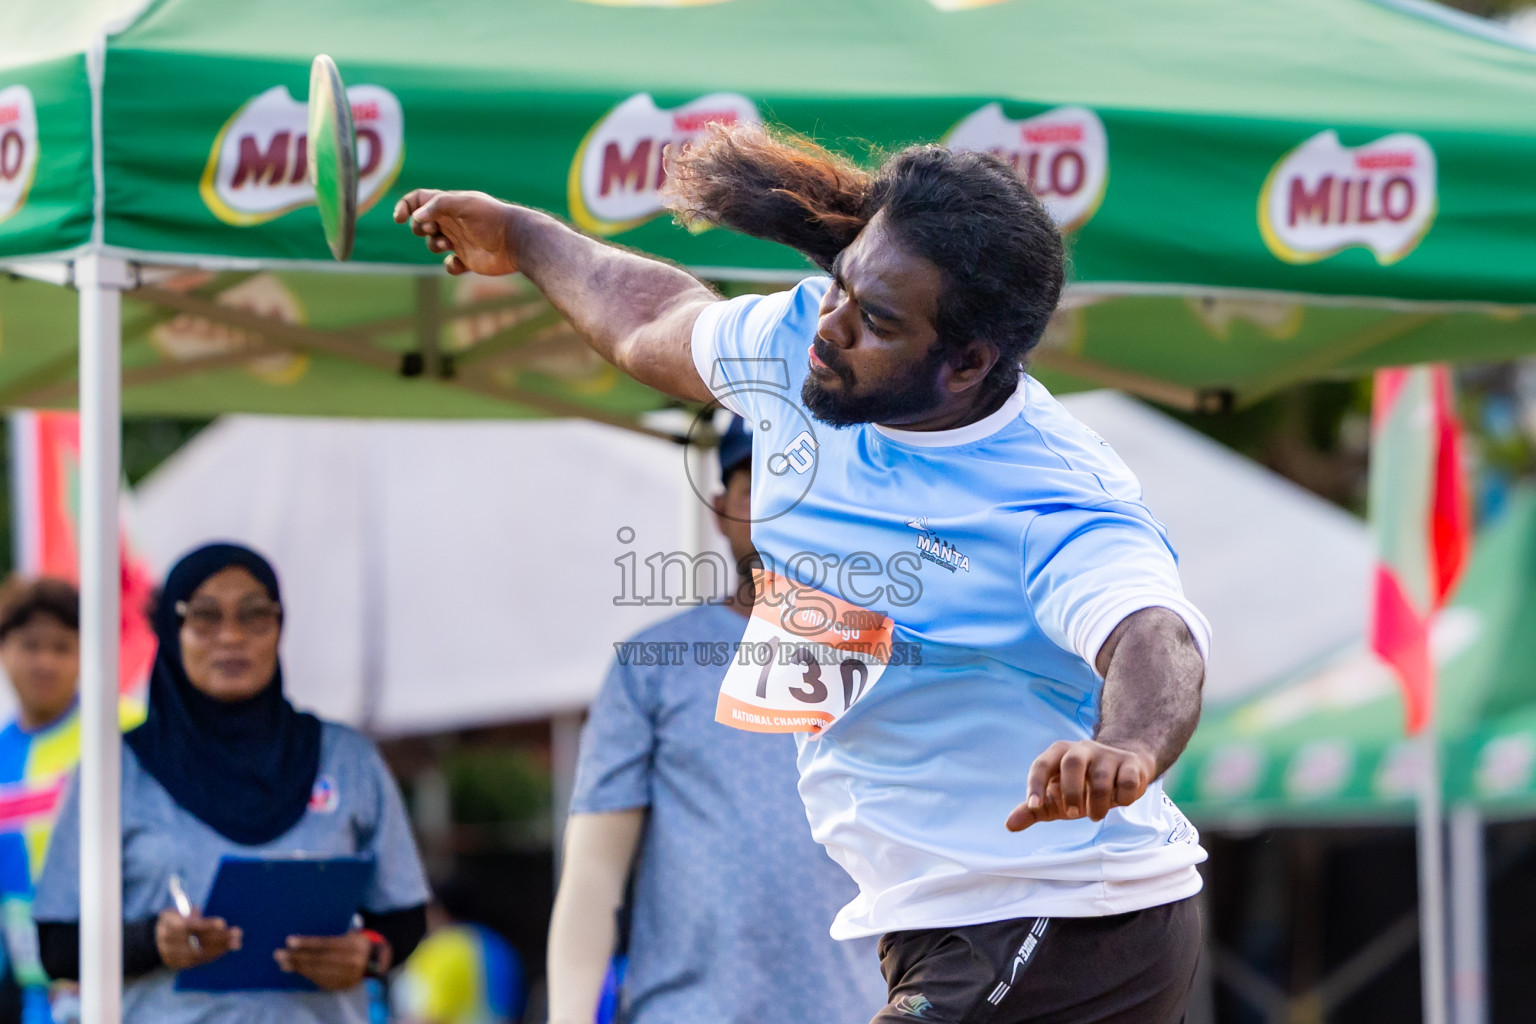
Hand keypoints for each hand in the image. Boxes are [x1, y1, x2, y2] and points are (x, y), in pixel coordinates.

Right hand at [155, 909, 241, 969]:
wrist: (153, 939)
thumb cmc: (174, 919)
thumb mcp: (179, 911)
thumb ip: (195, 914)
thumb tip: (218, 924)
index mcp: (169, 924)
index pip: (189, 926)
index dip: (206, 925)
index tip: (222, 923)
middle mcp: (168, 941)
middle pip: (197, 941)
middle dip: (219, 937)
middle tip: (237, 933)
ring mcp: (172, 955)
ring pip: (199, 953)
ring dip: (220, 948)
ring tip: (236, 942)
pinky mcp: (177, 964)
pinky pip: (198, 961)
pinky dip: (213, 954)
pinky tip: (225, 948)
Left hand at [275, 931, 376, 990]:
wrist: (378, 961)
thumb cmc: (359, 942)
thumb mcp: (352, 933)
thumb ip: (334, 935)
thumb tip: (305, 937)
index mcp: (355, 944)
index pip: (326, 944)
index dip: (307, 943)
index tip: (289, 941)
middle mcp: (353, 961)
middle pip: (319, 959)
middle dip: (297, 957)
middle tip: (279, 954)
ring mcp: (349, 976)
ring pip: (319, 972)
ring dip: (298, 968)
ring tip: (283, 963)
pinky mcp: (344, 986)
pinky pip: (322, 981)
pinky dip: (308, 975)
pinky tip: (297, 970)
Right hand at [394, 190, 518, 275]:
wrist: (517, 242)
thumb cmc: (492, 218)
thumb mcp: (465, 204)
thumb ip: (439, 205)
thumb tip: (416, 216)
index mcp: (450, 204)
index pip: (420, 200)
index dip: (405, 206)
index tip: (400, 219)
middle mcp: (453, 222)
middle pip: (422, 223)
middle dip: (420, 228)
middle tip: (434, 230)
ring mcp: (460, 241)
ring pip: (433, 244)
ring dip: (434, 246)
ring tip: (449, 244)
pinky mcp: (468, 260)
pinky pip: (449, 265)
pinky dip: (450, 266)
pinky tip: (461, 263)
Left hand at [1006, 739, 1155, 831]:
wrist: (1122, 770)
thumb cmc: (1081, 786)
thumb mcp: (1056, 799)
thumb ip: (1034, 810)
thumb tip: (1009, 824)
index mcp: (1059, 753)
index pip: (1042, 764)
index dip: (1035, 785)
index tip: (1034, 806)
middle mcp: (1082, 749)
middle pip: (1072, 763)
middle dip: (1071, 791)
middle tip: (1073, 814)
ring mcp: (1108, 755)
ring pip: (1100, 778)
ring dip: (1097, 803)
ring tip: (1095, 814)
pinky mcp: (1130, 764)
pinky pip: (1127, 781)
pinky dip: (1122, 798)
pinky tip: (1119, 802)